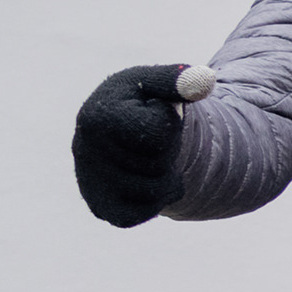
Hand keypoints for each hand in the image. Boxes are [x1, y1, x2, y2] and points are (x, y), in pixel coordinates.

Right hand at [73, 63, 199, 227]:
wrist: (121, 135)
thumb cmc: (141, 103)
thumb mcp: (158, 83)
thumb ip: (180, 78)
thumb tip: (206, 80)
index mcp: (96, 116)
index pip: (159, 133)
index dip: (167, 122)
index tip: (149, 113)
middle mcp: (84, 152)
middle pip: (159, 162)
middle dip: (167, 150)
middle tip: (149, 138)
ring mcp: (90, 183)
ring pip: (155, 190)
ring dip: (166, 174)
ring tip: (151, 157)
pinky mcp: (102, 208)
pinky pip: (144, 212)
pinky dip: (157, 199)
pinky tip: (147, 180)